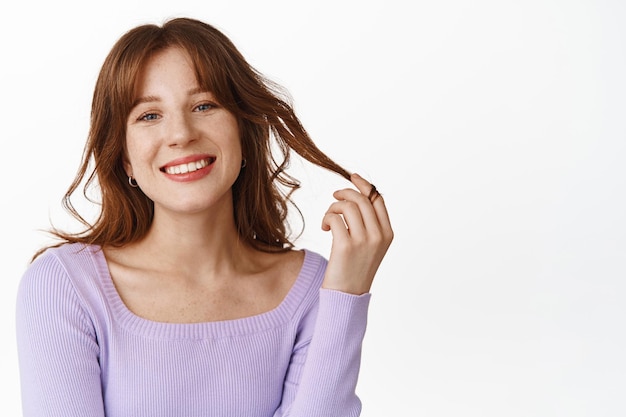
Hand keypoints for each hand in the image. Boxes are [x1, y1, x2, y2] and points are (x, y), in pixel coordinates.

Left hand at [321, 173, 393, 293]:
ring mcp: (363, 241)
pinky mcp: (346, 246)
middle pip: (362, 199)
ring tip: (328, 219)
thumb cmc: (354, 268)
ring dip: (333, 207)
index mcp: (387, 233)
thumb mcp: (370, 246)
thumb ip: (369, 223)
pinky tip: (324, 228)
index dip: (364, 185)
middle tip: (334, 198)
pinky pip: (334, 218)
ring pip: (348, 205)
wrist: (347, 295)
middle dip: (345, 193)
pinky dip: (326, 218)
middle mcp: (378, 235)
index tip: (352, 177)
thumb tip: (356, 196)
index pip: (378, 199)